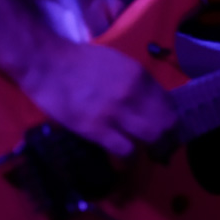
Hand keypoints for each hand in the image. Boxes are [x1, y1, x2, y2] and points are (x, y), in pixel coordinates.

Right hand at [17, 41, 177, 156]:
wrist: (47, 63)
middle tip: (165, 146)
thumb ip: (140, 83)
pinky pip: (125, 150)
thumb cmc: (82, 62)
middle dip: (169, 138)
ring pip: (152, 139)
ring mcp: (115, 113)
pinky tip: (127, 157)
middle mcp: (133, 95)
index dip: (173, 120)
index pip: (170, 104)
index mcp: (140, 76)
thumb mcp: (120, 63)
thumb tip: (155, 103)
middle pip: (167, 124)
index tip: (170, 129)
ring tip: (150, 154)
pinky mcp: (96, 130)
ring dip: (154, 149)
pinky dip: (130, 157)